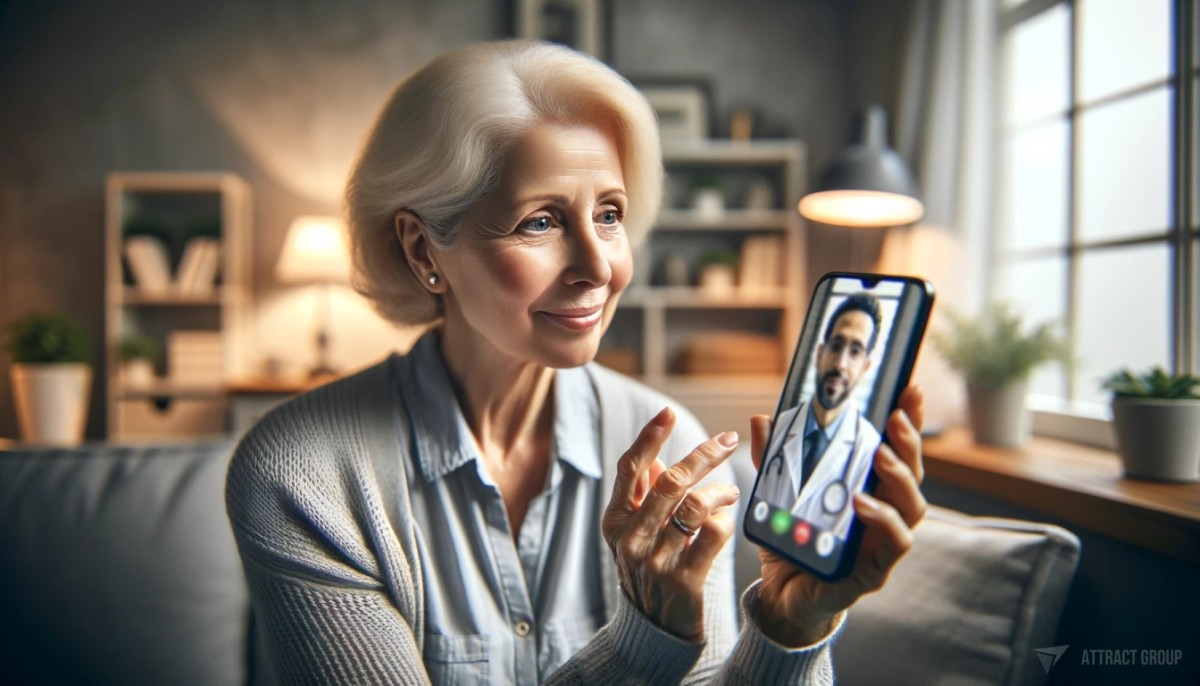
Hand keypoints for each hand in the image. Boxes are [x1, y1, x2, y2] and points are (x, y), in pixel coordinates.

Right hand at [601, 407, 740, 640]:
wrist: (655, 630)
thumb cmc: (650, 571)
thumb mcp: (638, 534)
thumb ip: (645, 497)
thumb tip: (659, 461)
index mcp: (616, 522)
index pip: (629, 469)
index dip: (648, 438)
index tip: (666, 414)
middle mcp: (631, 539)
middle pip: (669, 482)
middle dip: (701, 455)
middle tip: (725, 440)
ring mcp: (655, 562)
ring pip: (694, 506)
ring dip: (720, 489)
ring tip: (733, 488)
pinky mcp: (683, 581)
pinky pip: (712, 536)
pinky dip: (725, 520)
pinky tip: (730, 517)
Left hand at [752, 386, 927, 646]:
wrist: (781, 595)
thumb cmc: (792, 541)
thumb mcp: (777, 494)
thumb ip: (773, 458)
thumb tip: (760, 418)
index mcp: (868, 486)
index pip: (896, 448)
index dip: (908, 419)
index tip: (910, 389)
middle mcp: (885, 510)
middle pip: (913, 472)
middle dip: (910, 442)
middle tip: (895, 419)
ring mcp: (884, 541)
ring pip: (912, 507)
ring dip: (900, 478)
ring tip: (880, 456)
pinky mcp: (875, 570)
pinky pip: (894, 543)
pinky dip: (883, 521)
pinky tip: (863, 503)